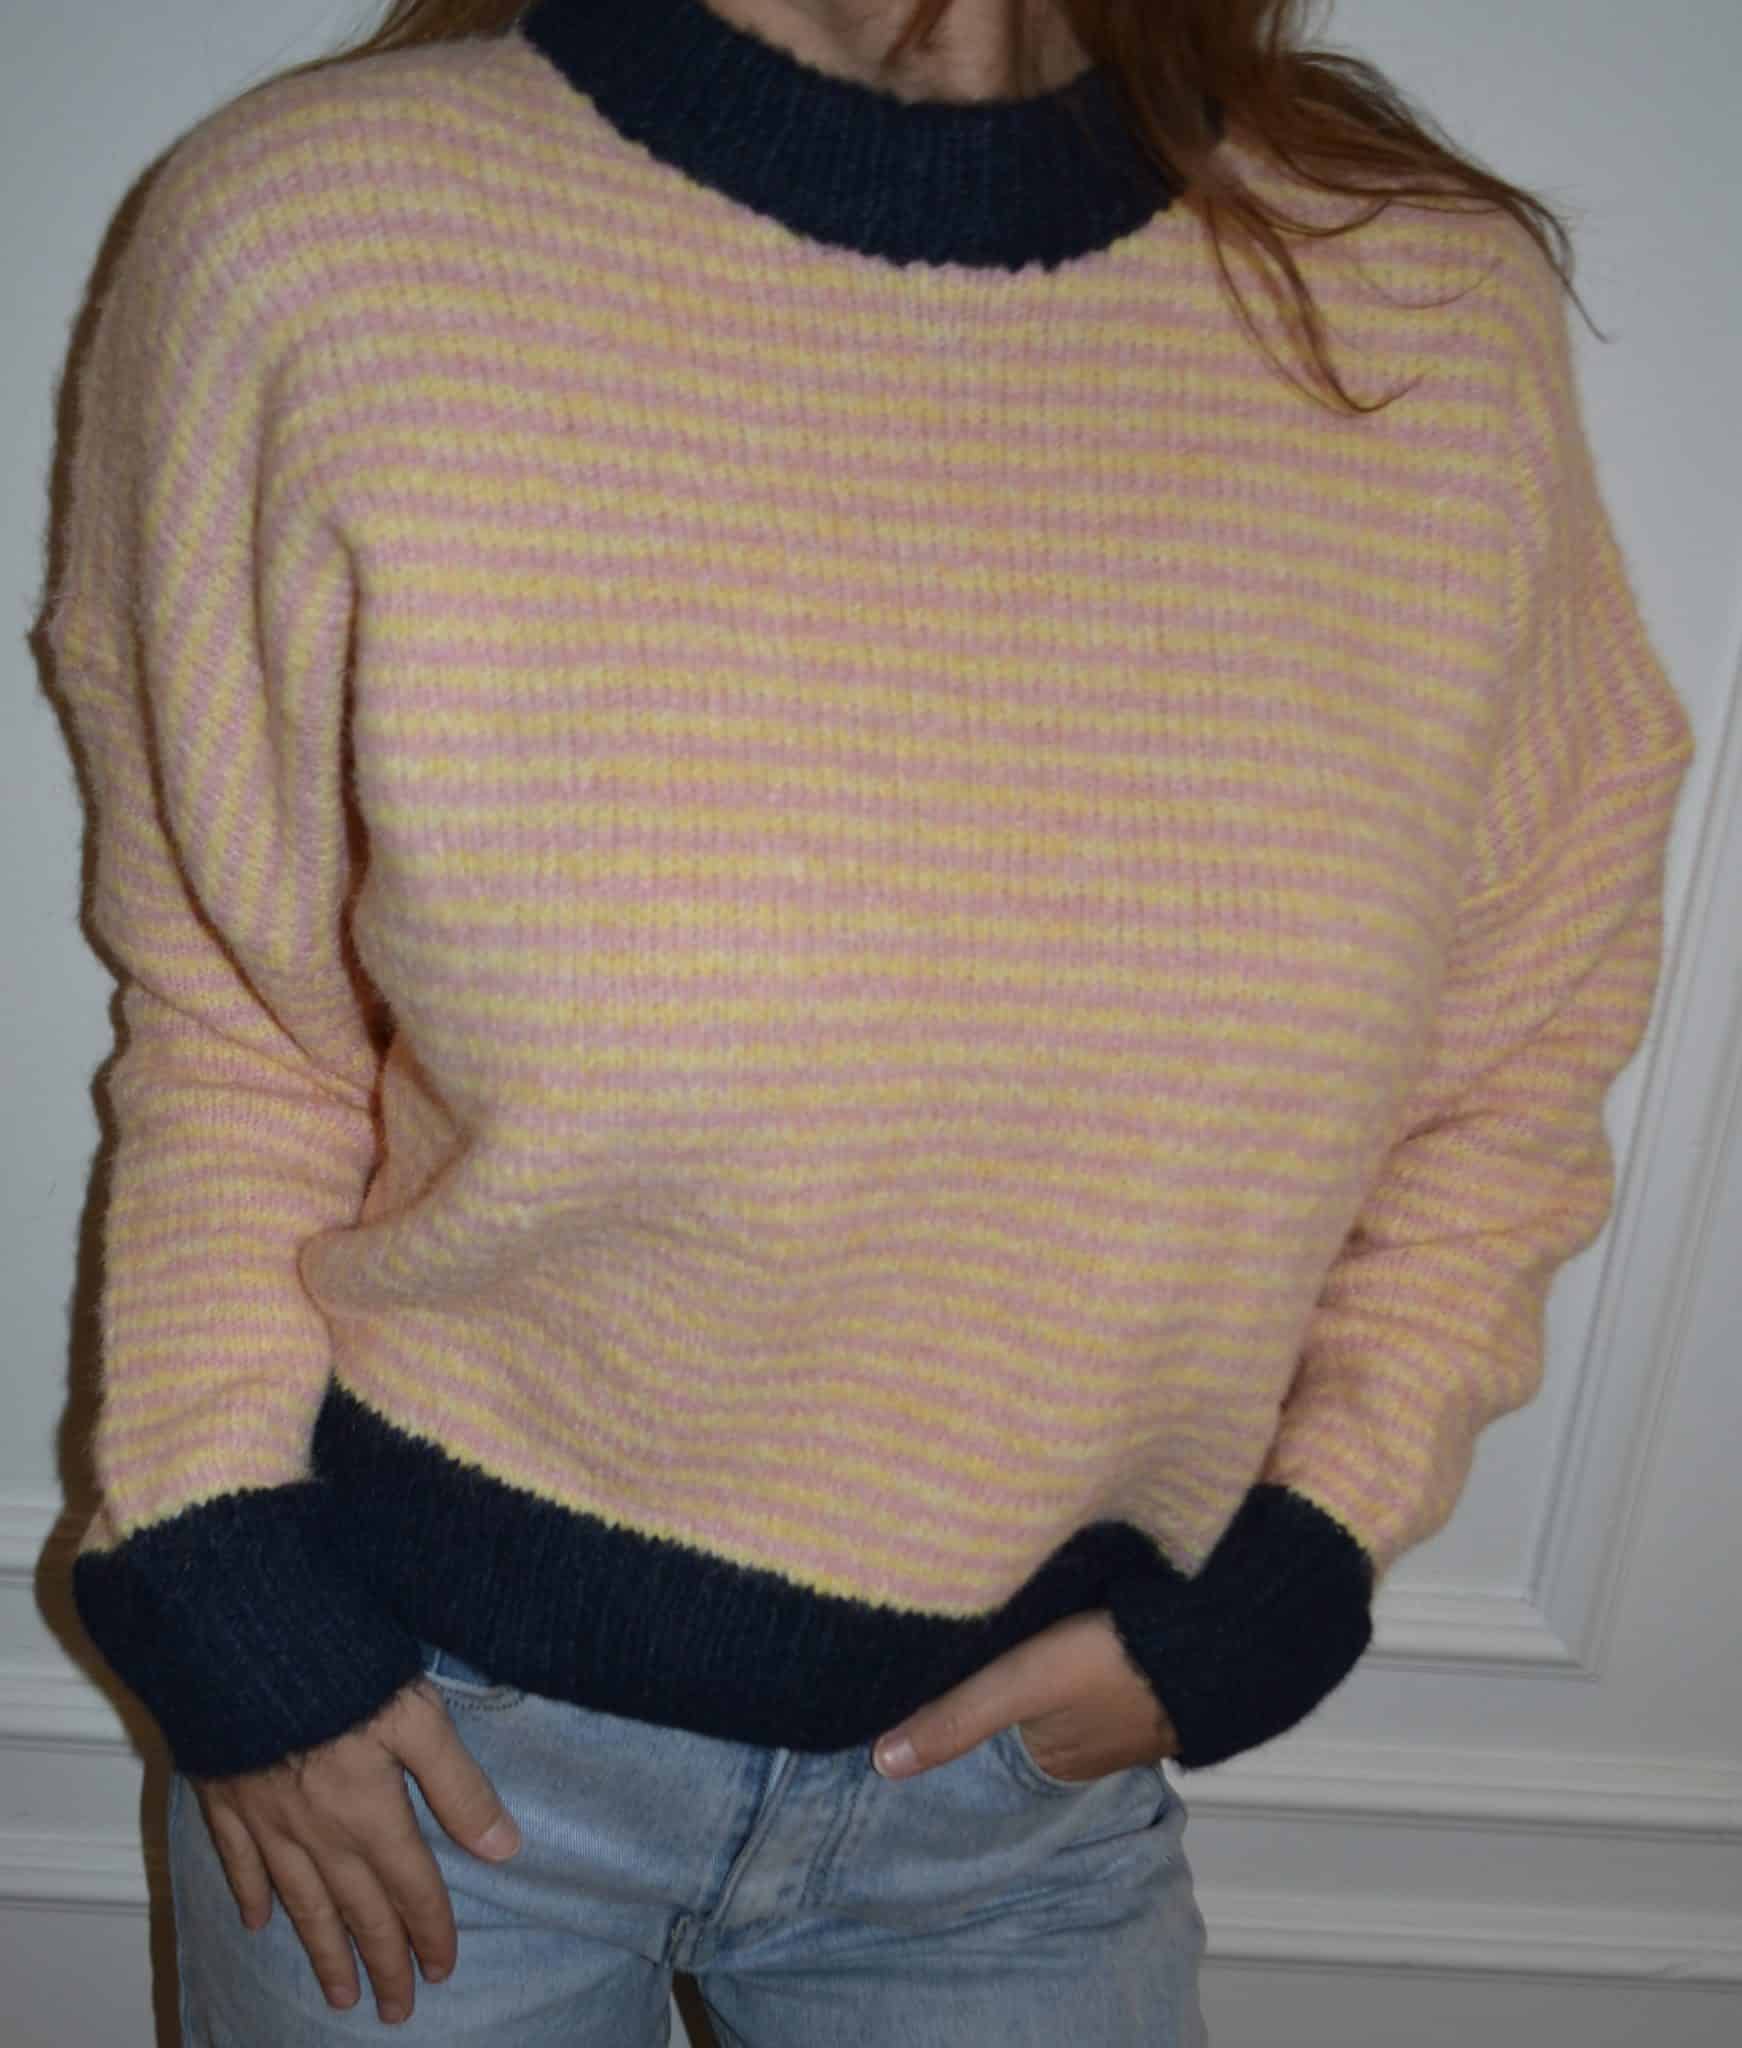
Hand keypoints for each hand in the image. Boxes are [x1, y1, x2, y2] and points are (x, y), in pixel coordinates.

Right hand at [190, 1674, 521, 2024]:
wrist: (244, 1649)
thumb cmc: (341, 1672)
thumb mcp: (418, 1718)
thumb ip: (460, 1785)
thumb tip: (504, 1847)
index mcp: (371, 1815)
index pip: (412, 1888)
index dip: (430, 1931)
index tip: (442, 1969)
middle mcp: (320, 1833)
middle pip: (359, 1911)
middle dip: (382, 1962)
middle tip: (395, 2010)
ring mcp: (267, 1822)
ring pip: (302, 1903)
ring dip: (324, 1951)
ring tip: (339, 1994)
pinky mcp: (226, 1800)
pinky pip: (238, 1864)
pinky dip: (250, 1897)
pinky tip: (256, 1925)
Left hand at [871, 1608, 1178, 1782]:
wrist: (1217, 1636)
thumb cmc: (1115, 1664)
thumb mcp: (1022, 1686)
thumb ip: (957, 1719)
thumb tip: (882, 1763)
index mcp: (1053, 1759)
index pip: (988, 1728)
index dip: (960, 1698)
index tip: (924, 1664)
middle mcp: (1087, 1743)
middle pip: (1023, 1706)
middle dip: (998, 1670)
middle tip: (960, 1620)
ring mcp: (1123, 1706)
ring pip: (1058, 1681)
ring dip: (1038, 1651)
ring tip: (1004, 1606)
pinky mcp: (1147, 1665)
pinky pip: (1096, 1658)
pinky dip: (1077, 1639)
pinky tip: (1068, 1607)